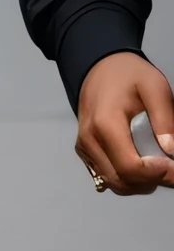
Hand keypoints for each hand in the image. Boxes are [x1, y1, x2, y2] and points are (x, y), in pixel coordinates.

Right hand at [76, 51, 173, 194]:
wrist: (99, 66)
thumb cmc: (129, 75)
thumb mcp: (155, 86)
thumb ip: (165, 119)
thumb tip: (171, 151)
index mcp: (105, 124)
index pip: (130, 168)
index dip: (157, 174)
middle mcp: (89, 140)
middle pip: (122, 181)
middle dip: (151, 180)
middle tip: (169, 164)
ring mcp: (84, 147)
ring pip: (115, 184)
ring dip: (140, 182)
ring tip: (156, 162)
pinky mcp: (84, 151)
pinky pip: (107, 177)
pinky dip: (128, 178)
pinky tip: (140, 161)